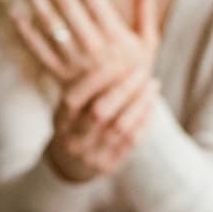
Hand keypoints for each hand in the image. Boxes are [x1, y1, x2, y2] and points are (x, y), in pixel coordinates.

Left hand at [9, 0, 158, 87]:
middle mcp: (93, 46)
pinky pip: (39, 51)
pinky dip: (26, 33)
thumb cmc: (135, 74)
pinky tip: (15, 13)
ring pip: (50, 24)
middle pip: (68, 4)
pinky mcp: (59, 76)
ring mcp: (74, 62)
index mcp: (115, 34)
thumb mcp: (148, 44)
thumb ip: (145, 11)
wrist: (119, 115)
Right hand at [46, 65, 160, 182]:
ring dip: (140, 103)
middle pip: (99, 112)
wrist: (70, 164)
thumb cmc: (76, 122)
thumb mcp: (72, 105)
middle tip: (141, 71)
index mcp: (60, 121)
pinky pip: (131, 141)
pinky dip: (144, 119)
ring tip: (152, 84)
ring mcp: (90, 155)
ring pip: (120, 127)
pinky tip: (151, 103)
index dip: (95, 79)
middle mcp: (72, 139)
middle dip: (123, 89)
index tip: (117, 58)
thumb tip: (106, 45)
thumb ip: (88, 81)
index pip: (74, 98)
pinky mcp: (108, 166)